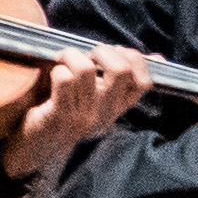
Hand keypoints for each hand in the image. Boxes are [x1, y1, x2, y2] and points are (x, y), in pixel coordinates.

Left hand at [3, 42, 153, 186]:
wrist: (37, 146)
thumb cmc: (69, 111)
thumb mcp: (101, 97)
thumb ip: (125, 77)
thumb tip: (159, 57)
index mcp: (118, 106)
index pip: (144, 82)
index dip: (133, 58)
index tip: (114, 54)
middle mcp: (106, 112)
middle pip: (122, 71)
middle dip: (103, 51)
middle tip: (87, 55)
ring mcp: (83, 115)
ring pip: (86, 70)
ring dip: (72, 55)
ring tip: (64, 60)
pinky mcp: (59, 115)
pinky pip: (63, 79)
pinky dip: (56, 69)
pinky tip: (52, 75)